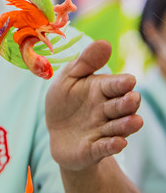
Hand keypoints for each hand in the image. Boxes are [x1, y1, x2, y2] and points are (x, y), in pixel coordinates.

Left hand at [45, 39, 142, 172]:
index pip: (114, 85)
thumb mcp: (68, 79)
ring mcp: (102, 131)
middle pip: (121, 106)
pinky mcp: (94, 149)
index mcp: (101, 90)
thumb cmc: (65, 102)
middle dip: (128, 103)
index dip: (121, 83)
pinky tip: (119, 142)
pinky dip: (112, 145)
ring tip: (135, 121)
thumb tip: (104, 42)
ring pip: (118, 127)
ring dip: (126, 125)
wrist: (57, 135)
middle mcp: (106, 111)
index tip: (128, 80)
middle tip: (132, 98)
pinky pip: (105, 147)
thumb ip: (84, 63)